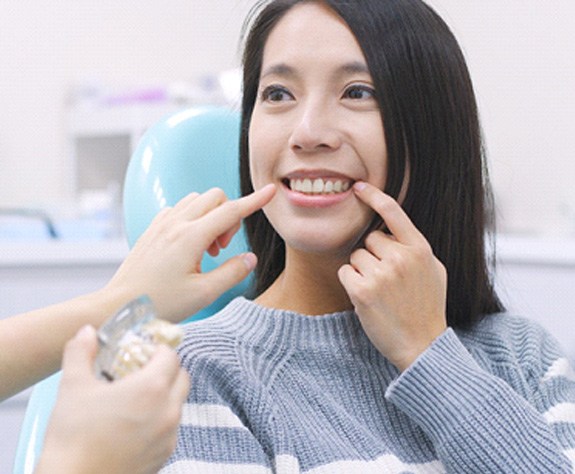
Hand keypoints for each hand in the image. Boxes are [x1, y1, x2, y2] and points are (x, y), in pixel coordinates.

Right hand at [37, 325, 189, 473]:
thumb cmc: (73, 438)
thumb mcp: (72, 387)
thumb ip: (81, 352)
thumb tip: (86, 332)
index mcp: (152, 388)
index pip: (171, 355)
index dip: (157, 349)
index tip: (141, 352)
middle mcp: (168, 410)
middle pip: (181, 377)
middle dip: (166, 370)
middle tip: (140, 371)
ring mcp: (169, 436)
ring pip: (178, 404)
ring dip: (165, 395)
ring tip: (135, 399)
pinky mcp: (164, 456)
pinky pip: (171, 428)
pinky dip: (160, 420)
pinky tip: (134, 424)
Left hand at [103, 184, 275, 321]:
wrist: (118, 307)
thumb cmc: (160, 304)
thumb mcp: (204, 294)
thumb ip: (232, 272)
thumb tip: (250, 258)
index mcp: (190, 237)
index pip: (231, 211)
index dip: (254, 201)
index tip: (270, 192)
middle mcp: (175, 224)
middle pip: (215, 198)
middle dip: (228, 217)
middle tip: (221, 249)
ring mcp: (161, 224)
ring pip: (196, 200)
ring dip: (210, 216)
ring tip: (206, 249)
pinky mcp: (152, 230)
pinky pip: (179, 209)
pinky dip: (193, 218)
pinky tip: (189, 245)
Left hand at [338, 182, 446, 370]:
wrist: (422, 345)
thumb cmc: (428, 308)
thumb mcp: (434, 271)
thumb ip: (416, 248)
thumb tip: (394, 230)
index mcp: (420, 249)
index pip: (393, 212)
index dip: (374, 196)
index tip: (358, 187)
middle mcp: (401, 257)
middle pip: (369, 239)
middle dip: (372, 255)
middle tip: (386, 280)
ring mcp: (381, 274)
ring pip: (355, 257)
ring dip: (362, 271)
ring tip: (380, 292)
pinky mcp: (362, 291)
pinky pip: (345, 272)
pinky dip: (351, 284)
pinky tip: (367, 298)